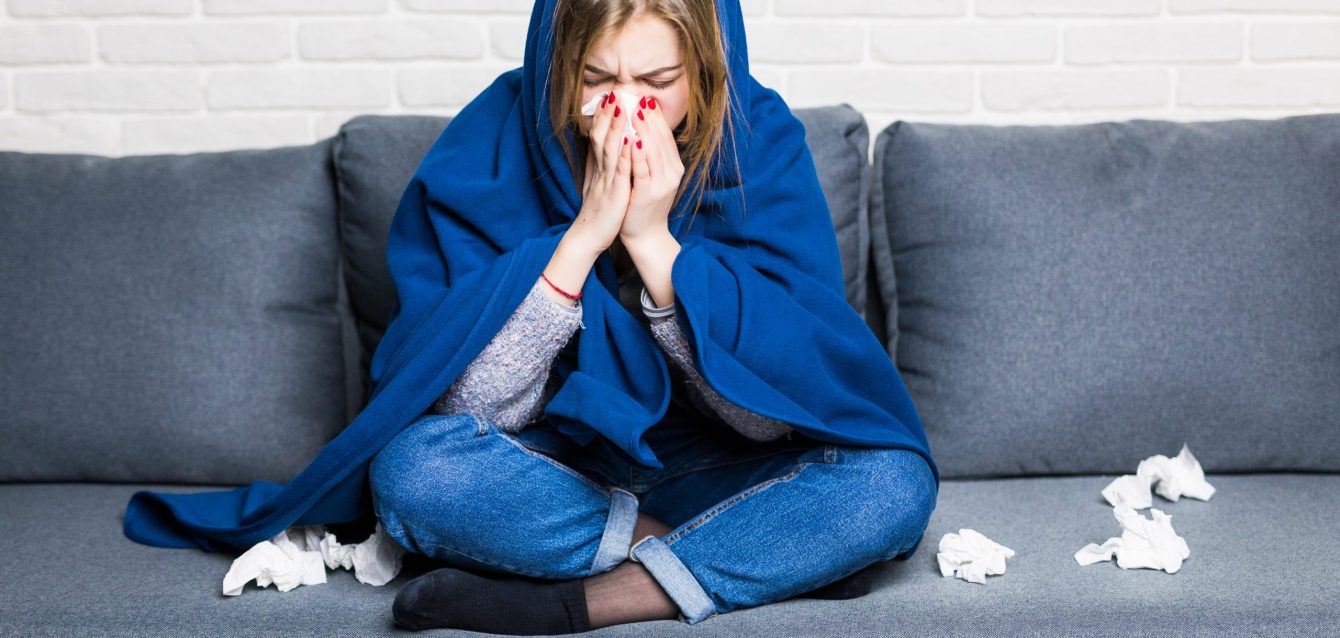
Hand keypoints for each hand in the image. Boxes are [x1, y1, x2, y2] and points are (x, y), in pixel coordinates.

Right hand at [573, 91, 632, 253]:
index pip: (599, 137)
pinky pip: (620, 172)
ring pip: (611, 150)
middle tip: (614, 93)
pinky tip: (632, 140)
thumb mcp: (595, 183)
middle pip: (602, 137)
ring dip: (616, 128)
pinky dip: (625, 155)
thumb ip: (596, 164)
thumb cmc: (596, 211)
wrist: (589, 237)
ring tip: (622, 108)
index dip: (603, 117)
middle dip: (608, 115)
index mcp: (598, 167)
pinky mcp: (615, 193)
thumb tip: (595, 146)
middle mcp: (600, 170)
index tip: (609, 97)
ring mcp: (606, 181)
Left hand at [621, 95, 684, 243]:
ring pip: (653, 152)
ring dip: (644, 130)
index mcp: (673, 168)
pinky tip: (632, 141)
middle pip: (660, 140)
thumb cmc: (644, 204)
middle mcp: (670, 174)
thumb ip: (652, 156)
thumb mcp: (653, 177)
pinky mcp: (647, 194)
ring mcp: (660, 184)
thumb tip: (643, 131)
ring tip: (636, 112)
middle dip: (650, 118)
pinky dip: (638, 155)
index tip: (647, 100)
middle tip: (640, 98)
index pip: (665, 137)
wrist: (645, 234)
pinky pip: (642, 170)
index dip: (656, 118)